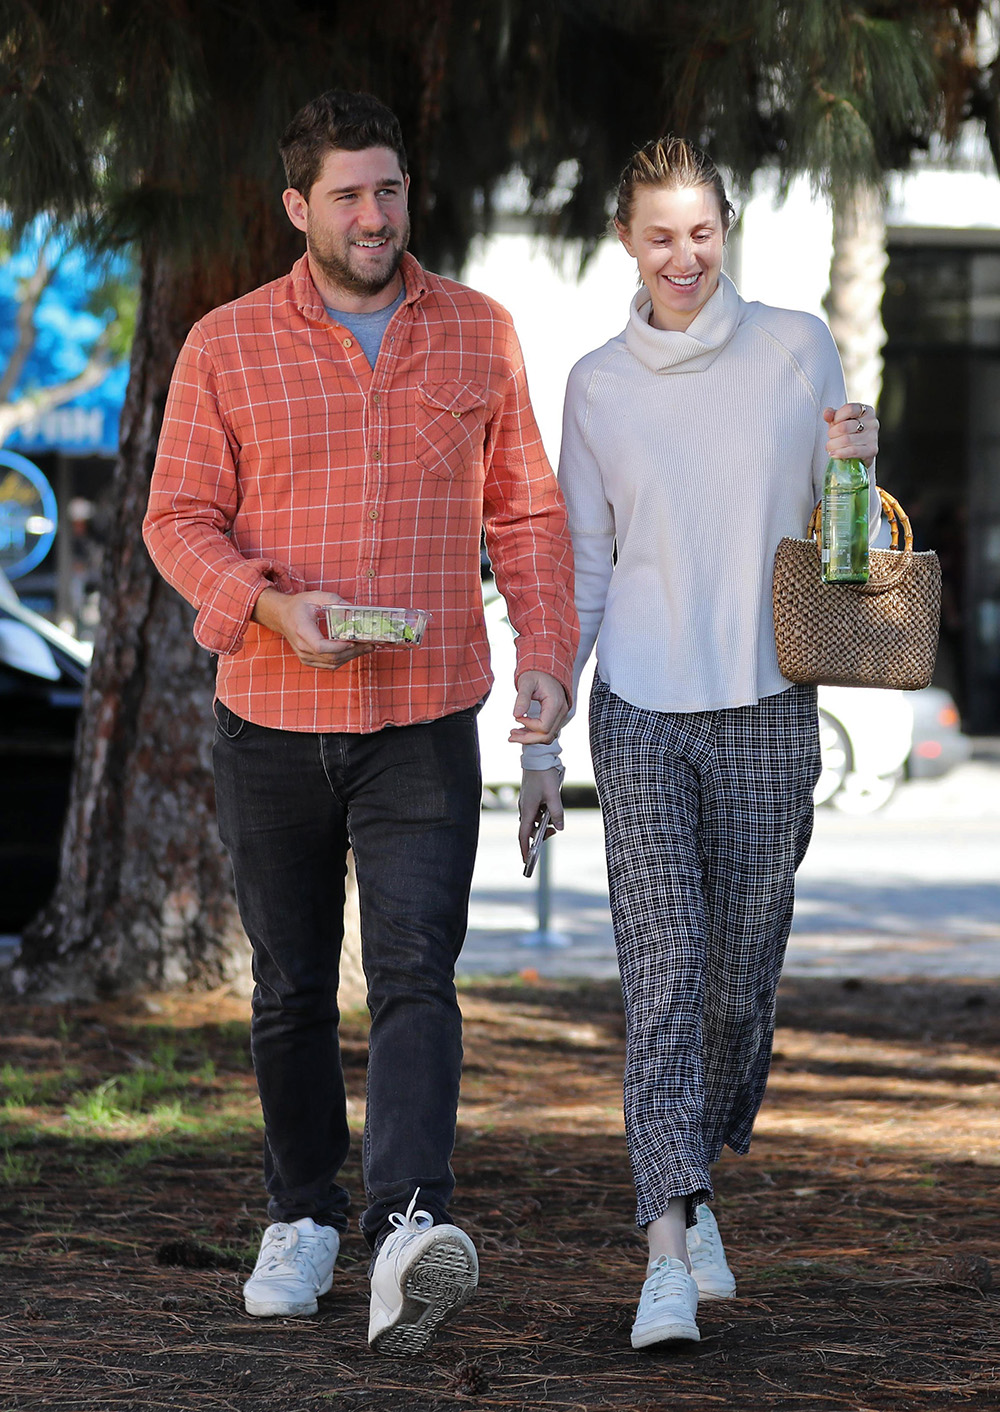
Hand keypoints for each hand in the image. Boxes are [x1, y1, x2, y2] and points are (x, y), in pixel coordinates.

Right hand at [252, 588, 377, 669]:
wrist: (281, 616)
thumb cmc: (298, 606)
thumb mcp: (315, 596)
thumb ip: (334, 600)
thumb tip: (355, 608)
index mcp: (302, 631)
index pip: (321, 647)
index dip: (339, 647)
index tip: (354, 641)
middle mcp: (302, 647)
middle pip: (330, 657)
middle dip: (353, 652)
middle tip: (370, 644)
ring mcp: (304, 656)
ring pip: (331, 663)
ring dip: (351, 657)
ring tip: (367, 648)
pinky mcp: (308, 660)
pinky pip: (329, 665)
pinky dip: (343, 659)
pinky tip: (354, 651)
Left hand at [508, 671, 569, 744]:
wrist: (547, 671)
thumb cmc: (538, 674)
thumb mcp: (526, 682)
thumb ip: (522, 698)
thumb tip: (517, 714)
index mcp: (555, 703)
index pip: (544, 726)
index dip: (528, 725)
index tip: (517, 718)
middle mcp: (561, 712)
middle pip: (546, 736)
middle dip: (527, 738)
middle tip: (511, 736)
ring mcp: (560, 716)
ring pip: (548, 737)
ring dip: (531, 738)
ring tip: (515, 735)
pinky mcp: (556, 718)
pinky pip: (548, 732)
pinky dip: (535, 734)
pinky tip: (523, 731)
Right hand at [518, 767, 563, 862]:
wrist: (537, 756)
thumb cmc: (544, 775)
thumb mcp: (554, 795)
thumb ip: (557, 813)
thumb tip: (560, 827)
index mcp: (528, 810)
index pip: (523, 835)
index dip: (525, 849)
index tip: (526, 860)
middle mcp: (525, 807)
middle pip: (529, 829)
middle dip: (539, 835)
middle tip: (552, 833)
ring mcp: (527, 802)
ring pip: (534, 820)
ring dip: (543, 824)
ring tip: (554, 820)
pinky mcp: (531, 796)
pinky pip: (536, 811)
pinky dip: (543, 815)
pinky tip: (551, 808)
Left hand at [824, 401, 878, 467]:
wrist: (858, 453)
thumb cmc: (848, 433)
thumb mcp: (839, 421)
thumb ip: (832, 415)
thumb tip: (827, 413)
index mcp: (866, 411)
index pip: (849, 409)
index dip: (837, 417)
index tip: (833, 423)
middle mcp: (872, 422)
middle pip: (844, 426)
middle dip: (832, 433)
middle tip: (831, 437)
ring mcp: (873, 437)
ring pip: (846, 440)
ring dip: (833, 445)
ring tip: (831, 446)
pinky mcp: (871, 450)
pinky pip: (852, 451)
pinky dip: (840, 453)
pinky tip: (833, 454)